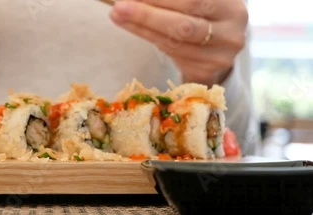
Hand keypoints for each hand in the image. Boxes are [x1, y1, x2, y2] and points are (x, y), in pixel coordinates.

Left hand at [110, 0, 247, 85]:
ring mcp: (221, 56)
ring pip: (175, 41)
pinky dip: (151, 38)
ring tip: (117, 15)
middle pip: (184, 24)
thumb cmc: (203, 14)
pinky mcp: (206, 72)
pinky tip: (133, 28)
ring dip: (142, 28)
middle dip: (147, 14)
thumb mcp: (198, 2)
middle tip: (119, 6)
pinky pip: (172, 54)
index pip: (193, 0)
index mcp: (233, 5)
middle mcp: (232, 31)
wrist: (216, 47)